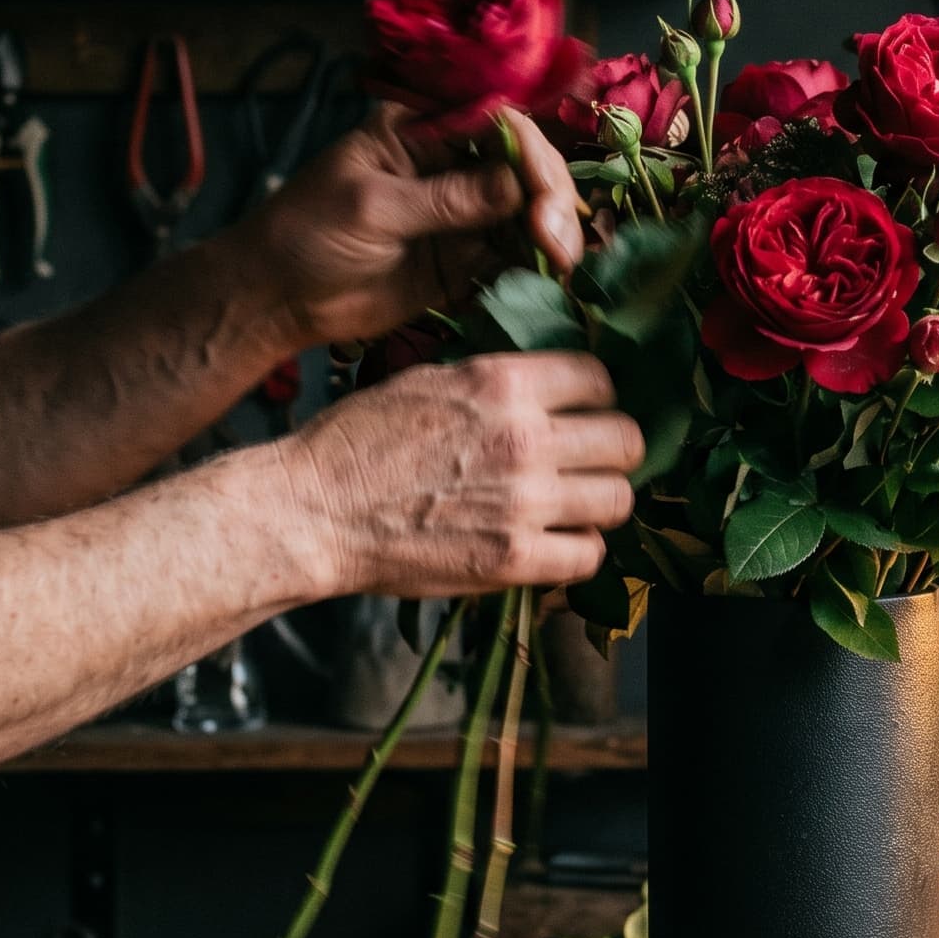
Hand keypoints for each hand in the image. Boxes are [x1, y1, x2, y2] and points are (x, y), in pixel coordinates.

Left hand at [239, 102, 586, 349]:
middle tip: (553, 242)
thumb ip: (446, 199)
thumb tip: (518, 187)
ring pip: (528, 215)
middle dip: (549, 200)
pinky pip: (513, 258)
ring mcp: (462, 215)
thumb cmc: (306, 234)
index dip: (531, 157)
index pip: (498, 126)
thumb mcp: (373, 208)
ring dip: (552, 237)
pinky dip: (535, 267)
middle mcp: (451, 166)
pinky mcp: (465, 261)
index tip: (541, 199)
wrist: (276, 300)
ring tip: (559, 266)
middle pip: (524, 170)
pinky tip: (549, 280)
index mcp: (423, 130)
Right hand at [285, 351, 640, 597]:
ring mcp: (524, 502)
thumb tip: (550, 386)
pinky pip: (589, 556)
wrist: (313, 510)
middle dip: (612, 450)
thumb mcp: (431, 380)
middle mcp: (525, 438)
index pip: (600, 379)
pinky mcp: (513, 559)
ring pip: (619, 500)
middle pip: (625, 440)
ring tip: (575, 505)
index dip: (597, 397)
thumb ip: (497, 382)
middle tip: (590, 462)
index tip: (584, 413)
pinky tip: (554, 543)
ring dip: (601, 502)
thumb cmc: (359, 442)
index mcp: (504, 384)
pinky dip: (578, 551)